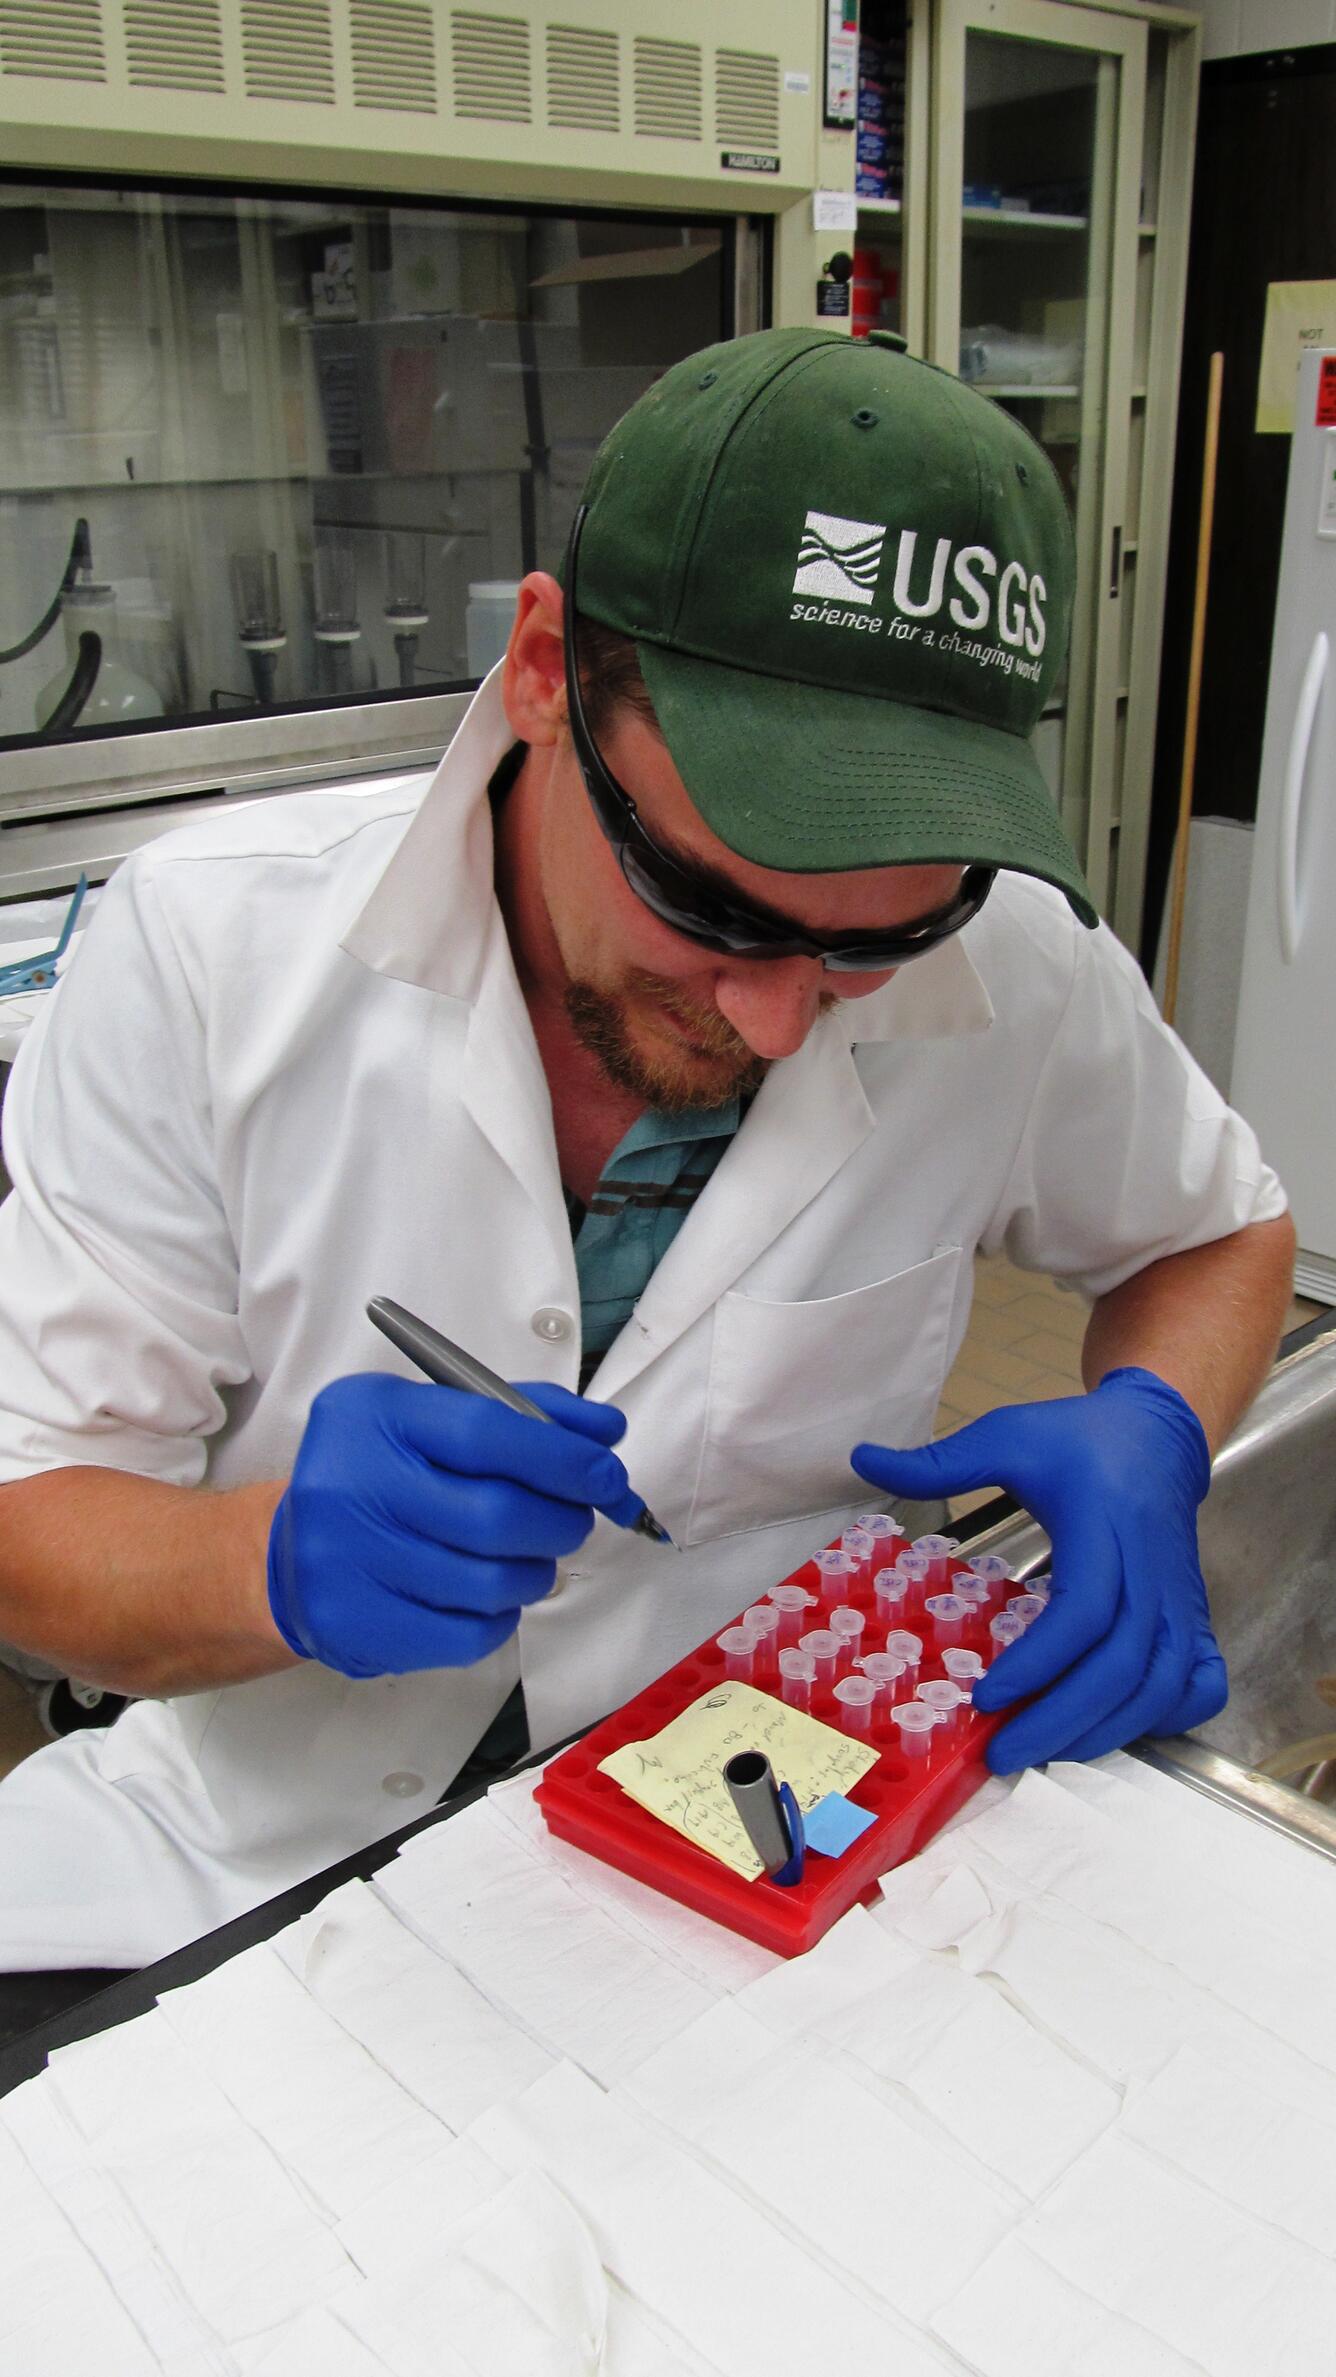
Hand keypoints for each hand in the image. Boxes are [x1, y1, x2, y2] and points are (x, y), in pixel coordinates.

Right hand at [268, 1374, 640, 1677]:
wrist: (287, 1552)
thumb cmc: (379, 1474)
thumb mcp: (434, 1418)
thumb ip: (523, 1414)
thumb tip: (605, 1433)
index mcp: (375, 1417)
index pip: (486, 1432)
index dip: (563, 1457)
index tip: (606, 1475)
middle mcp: (351, 1486)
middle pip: (497, 1516)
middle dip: (562, 1521)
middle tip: (576, 1520)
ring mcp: (348, 1562)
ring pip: (491, 1582)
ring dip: (536, 1571)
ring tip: (530, 1557)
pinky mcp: (358, 1626)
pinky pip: (469, 1634)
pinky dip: (503, 1616)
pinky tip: (492, 1595)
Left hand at [851, 1367, 1226, 1771]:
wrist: (1156, 1433)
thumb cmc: (1079, 1439)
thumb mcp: (1006, 1435)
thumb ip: (939, 1461)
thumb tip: (861, 1461)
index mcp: (1104, 1523)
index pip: (1084, 1609)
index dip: (1040, 1662)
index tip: (986, 1696)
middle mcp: (1151, 1569)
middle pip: (1124, 1664)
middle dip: (1064, 1719)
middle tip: (1003, 1752)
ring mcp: (1179, 1598)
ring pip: (1160, 1684)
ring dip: (1105, 1729)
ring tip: (1043, 1750)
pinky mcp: (1193, 1616)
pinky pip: (1197, 1681)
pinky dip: (1166, 1717)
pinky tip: (1117, 1729)